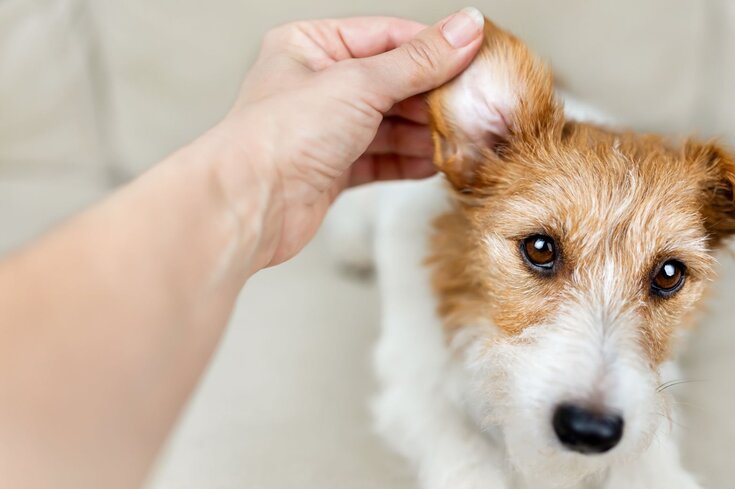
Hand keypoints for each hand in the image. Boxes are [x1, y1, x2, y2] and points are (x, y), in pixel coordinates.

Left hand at [204, 9, 483, 268]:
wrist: (248, 204)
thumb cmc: (280, 135)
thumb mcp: (360, 83)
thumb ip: (418, 60)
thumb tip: (466, 28)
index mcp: (311, 46)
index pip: (388, 36)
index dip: (435, 47)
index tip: (477, 56)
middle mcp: (317, 84)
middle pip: (393, 83)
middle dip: (433, 97)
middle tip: (476, 104)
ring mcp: (325, 129)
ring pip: (390, 124)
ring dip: (426, 133)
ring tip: (464, 136)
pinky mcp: (332, 169)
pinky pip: (382, 158)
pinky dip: (410, 161)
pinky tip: (438, 162)